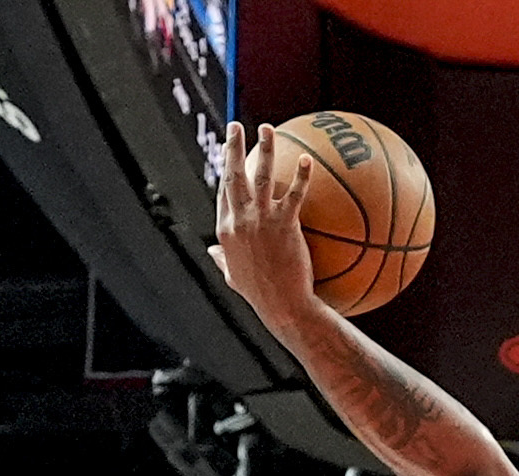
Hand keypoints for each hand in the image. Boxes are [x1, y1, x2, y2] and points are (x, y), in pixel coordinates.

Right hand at [208, 120, 319, 326]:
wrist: (283, 306)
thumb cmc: (261, 295)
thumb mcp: (233, 276)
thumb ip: (222, 260)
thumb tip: (212, 253)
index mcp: (225, 229)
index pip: (222, 191)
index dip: (224, 168)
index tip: (227, 151)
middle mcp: (238, 220)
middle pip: (233, 175)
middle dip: (233, 146)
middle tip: (235, 125)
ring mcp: (260, 221)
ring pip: (260, 176)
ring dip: (264, 149)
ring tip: (267, 127)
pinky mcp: (284, 225)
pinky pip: (294, 195)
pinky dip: (300, 176)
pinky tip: (306, 160)